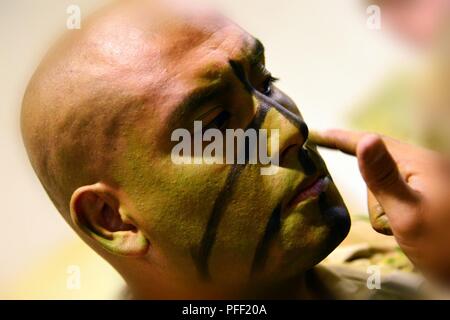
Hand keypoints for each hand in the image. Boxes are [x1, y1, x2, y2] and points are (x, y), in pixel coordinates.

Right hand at [311, 129, 449, 282]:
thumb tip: (365, 139)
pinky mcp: (426, 195)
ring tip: (397, 230)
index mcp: (422, 163)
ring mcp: (427, 181)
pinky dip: (389, 207)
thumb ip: (382, 177)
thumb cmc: (443, 247)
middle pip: (381, 165)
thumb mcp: (407, 213)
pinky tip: (396, 224)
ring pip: (387, 183)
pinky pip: (396, 193)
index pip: (375, 142)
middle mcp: (425, 166)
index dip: (343, 138)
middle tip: (385, 221)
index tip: (316, 134)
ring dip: (383, 206)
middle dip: (374, 192)